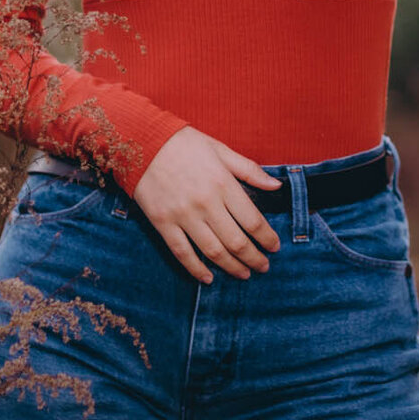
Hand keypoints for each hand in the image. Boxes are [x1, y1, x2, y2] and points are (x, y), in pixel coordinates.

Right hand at [131, 126, 283, 282]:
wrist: (142, 141)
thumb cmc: (184, 144)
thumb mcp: (220, 149)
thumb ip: (249, 170)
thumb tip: (276, 186)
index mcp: (223, 184)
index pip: (253, 220)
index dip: (267, 238)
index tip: (275, 247)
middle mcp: (206, 203)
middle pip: (236, 241)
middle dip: (254, 258)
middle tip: (263, 267)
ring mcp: (183, 215)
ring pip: (213, 251)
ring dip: (232, 267)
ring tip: (244, 274)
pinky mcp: (163, 223)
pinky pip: (182, 253)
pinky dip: (196, 269)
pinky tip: (208, 277)